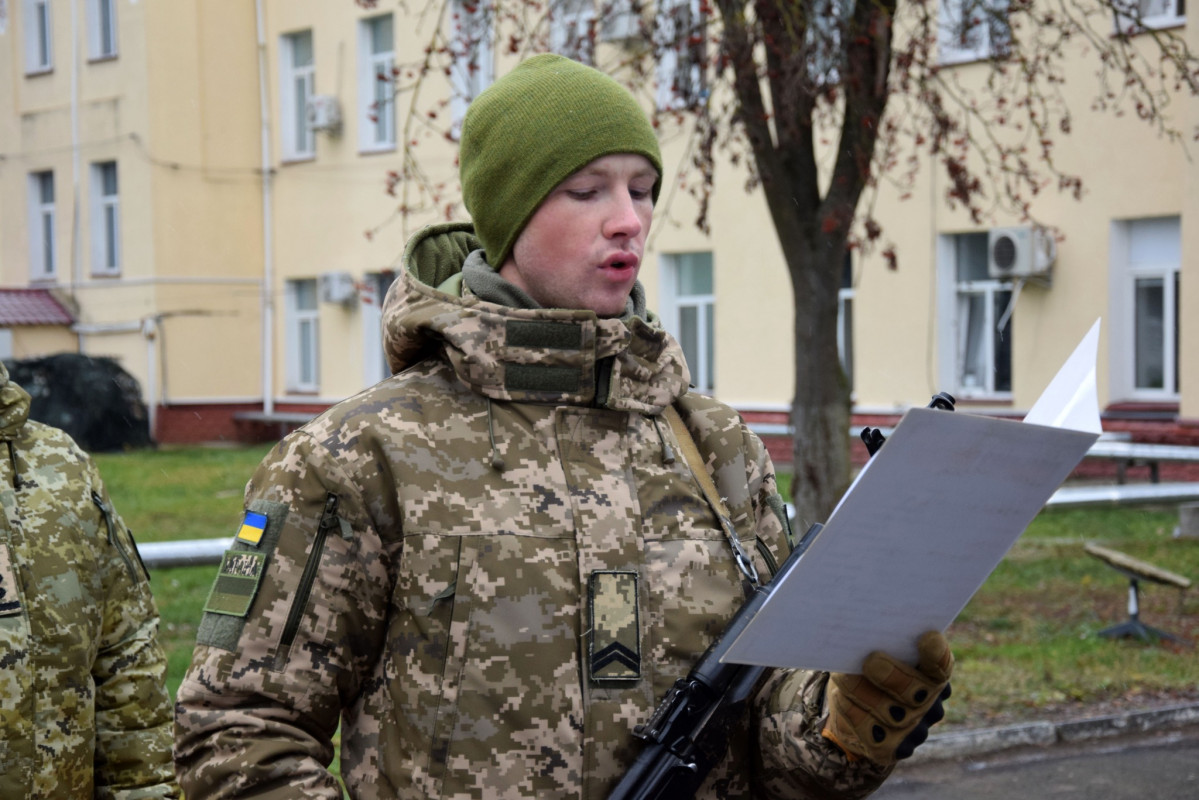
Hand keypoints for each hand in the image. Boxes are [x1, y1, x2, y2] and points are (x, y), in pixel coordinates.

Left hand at [822, 630, 953, 763]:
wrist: (850, 706)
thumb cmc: (863, 668)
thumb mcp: (868, 649)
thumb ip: (875, 643)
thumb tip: (862, 637)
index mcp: (932, 673)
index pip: (941, 665)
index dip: (937, 654)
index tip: (926, 638)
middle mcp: (931, 702)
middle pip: (918, 690)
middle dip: (893, 676)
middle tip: (871, 660)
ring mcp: (918, 728)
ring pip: (892, 714)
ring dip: (862, 693)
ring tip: (842, 678)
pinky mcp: (898, 749)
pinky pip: (874, 735)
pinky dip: (854, 714)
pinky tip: (842, 699)